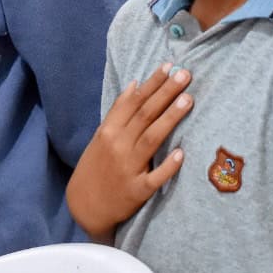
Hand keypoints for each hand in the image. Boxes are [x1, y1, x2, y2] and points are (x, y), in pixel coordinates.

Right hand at [67, 64, 192, 241]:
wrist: (85, 205)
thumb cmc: (97, 166)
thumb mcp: (101, 136)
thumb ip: (119, 112)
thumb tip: (136, 84)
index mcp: (108, 131)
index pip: (133, 101)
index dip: (152, 83)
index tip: (169, 66)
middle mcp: (117, 146)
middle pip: (145, 115)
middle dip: (166, 93)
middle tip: (186, 75)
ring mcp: (127, 168)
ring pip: (151, 139)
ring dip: (170, 118)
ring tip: (188, 100)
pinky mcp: (137, 191)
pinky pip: (154, 177)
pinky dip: (167, 166)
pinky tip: (181, 153)